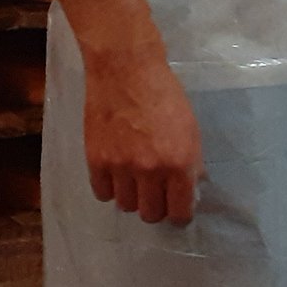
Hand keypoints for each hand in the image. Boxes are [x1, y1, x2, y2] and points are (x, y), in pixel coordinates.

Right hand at [80, 46, 203, 223]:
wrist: (126, 72)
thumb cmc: (165, 96)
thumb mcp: (190, 129)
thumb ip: (190, 163)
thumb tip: (190, 188)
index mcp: (180, 163)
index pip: (180, 210)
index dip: (181, 215)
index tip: (178, 212)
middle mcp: (150, 170)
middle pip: (151, 214)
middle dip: (157, 208)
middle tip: (157, 195)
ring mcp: (120, 167)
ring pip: (126, 206)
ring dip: (133, 198)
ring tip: (136, 182)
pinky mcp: (96, 160)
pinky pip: (102, 193)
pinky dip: (110, 188)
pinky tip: (117, 176)